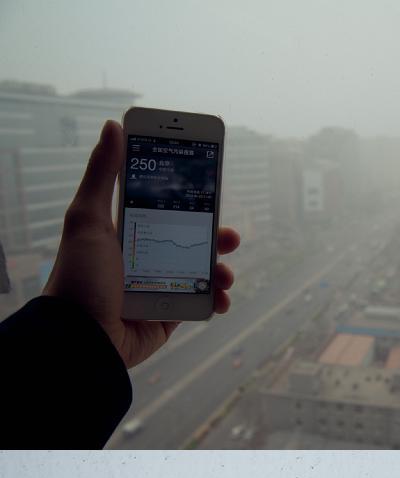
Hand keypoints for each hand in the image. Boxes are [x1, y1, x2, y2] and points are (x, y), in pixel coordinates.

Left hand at [44, 120, 239, 368]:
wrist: (83, 339)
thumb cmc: (80, 278)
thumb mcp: (87, 219)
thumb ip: (103, 174)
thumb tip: (114, 126)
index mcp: (124, 233)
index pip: (160, 207)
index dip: (186, 197)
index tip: (207, 186)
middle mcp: (142, 259)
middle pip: (188, 240)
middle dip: (213, 236)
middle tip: (229, 234)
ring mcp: (157, 288)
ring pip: (199, 272)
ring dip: (220, 270)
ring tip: (225, 274)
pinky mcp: (167, 316)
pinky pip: (199, 304)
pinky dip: (216, 301)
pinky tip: (221, 298)